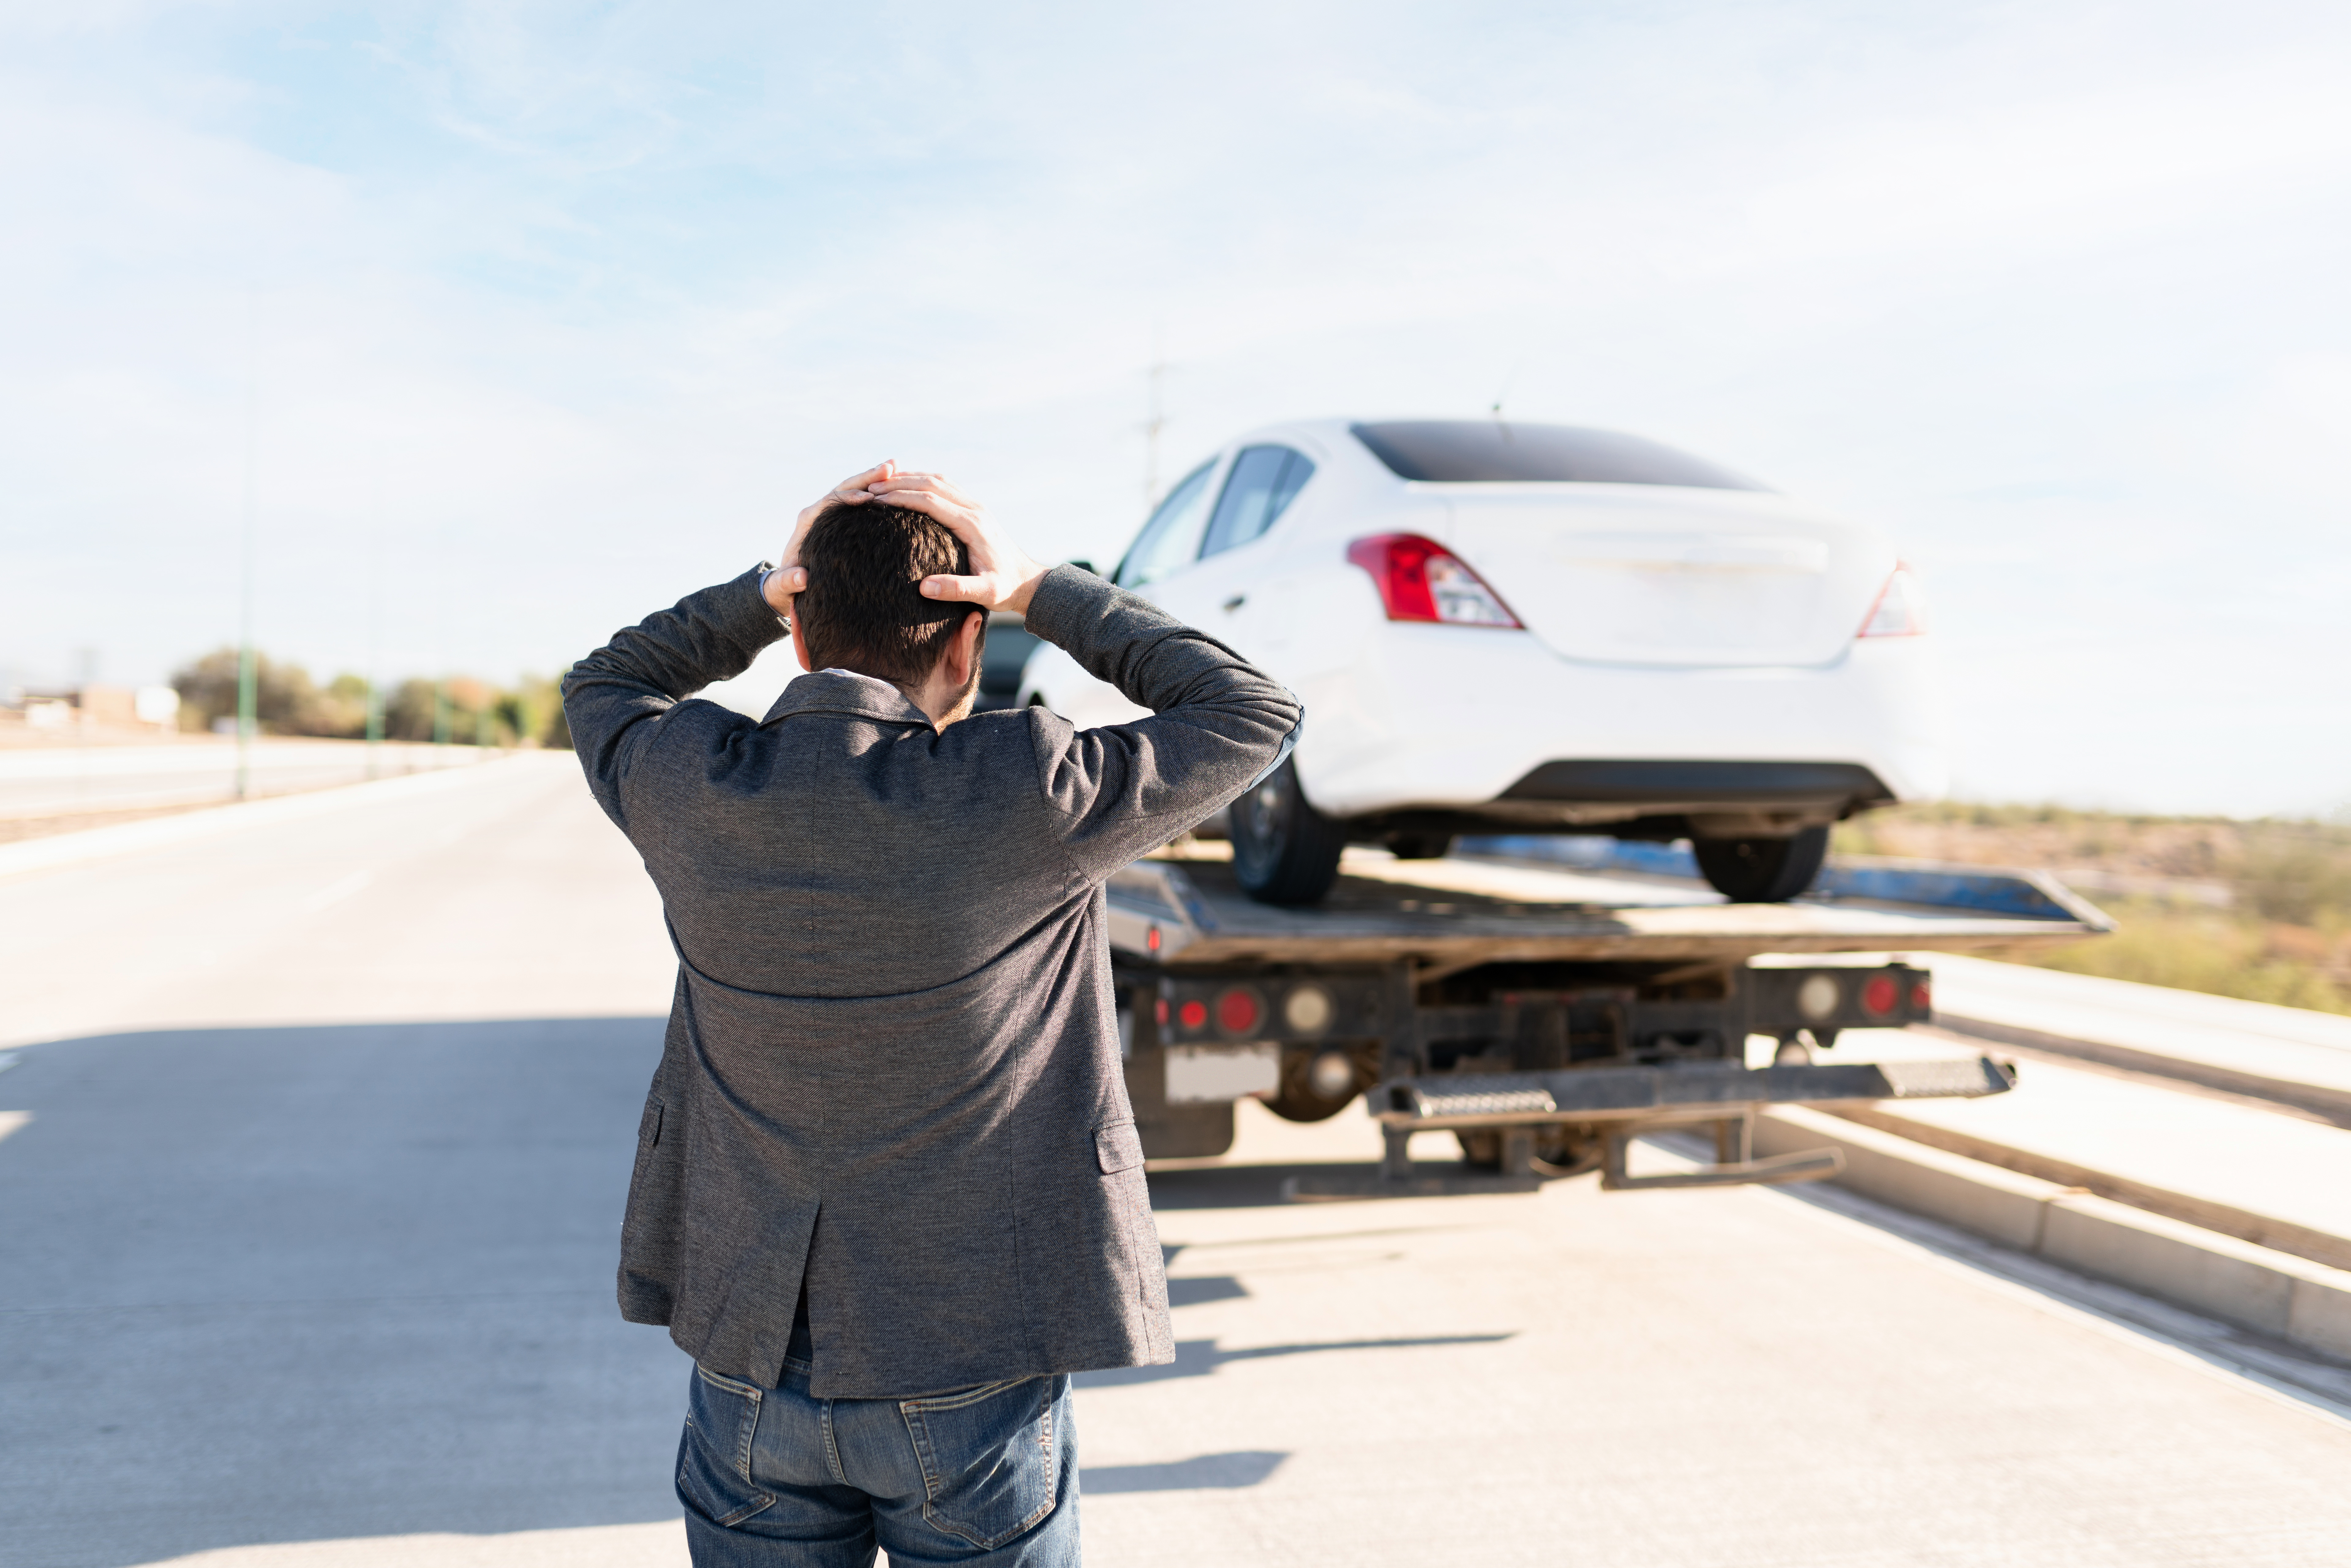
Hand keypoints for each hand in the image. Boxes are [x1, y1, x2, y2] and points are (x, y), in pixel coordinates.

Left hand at [763, 461, 894, 612]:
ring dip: (873, 478)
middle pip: (844, 488)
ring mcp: (829, 512)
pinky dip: (875, 491)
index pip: (828, 502)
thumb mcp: (783, 585)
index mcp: (806, 521)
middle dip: (866, 478)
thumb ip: (789, 581)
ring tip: (897, 468)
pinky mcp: (840, 516)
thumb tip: (801, 578)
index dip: (847, 498)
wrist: (787, 582)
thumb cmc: (787, 585)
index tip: (868, 498)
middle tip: (890, 467)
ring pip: (853, 489)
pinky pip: (859, 499)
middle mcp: (818, 511)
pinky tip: (895, 485)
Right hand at [869, 471, 1049, 613]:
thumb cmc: (1005, 589)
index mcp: (972, 524)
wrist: (1028, 582)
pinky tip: (906, 489)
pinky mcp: (975, 510)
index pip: (930, 501)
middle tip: (869, 487)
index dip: (901, 497)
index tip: (875, 499)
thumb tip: (924, 588)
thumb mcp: (984, 593)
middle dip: (899, 483)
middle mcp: (974, 509)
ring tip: (881, 483)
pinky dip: (923, 483)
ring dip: (910, 479)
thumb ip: (956, 590)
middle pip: (931, 484)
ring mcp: (975, 507)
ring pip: (938, 481)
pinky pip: (945, 487)